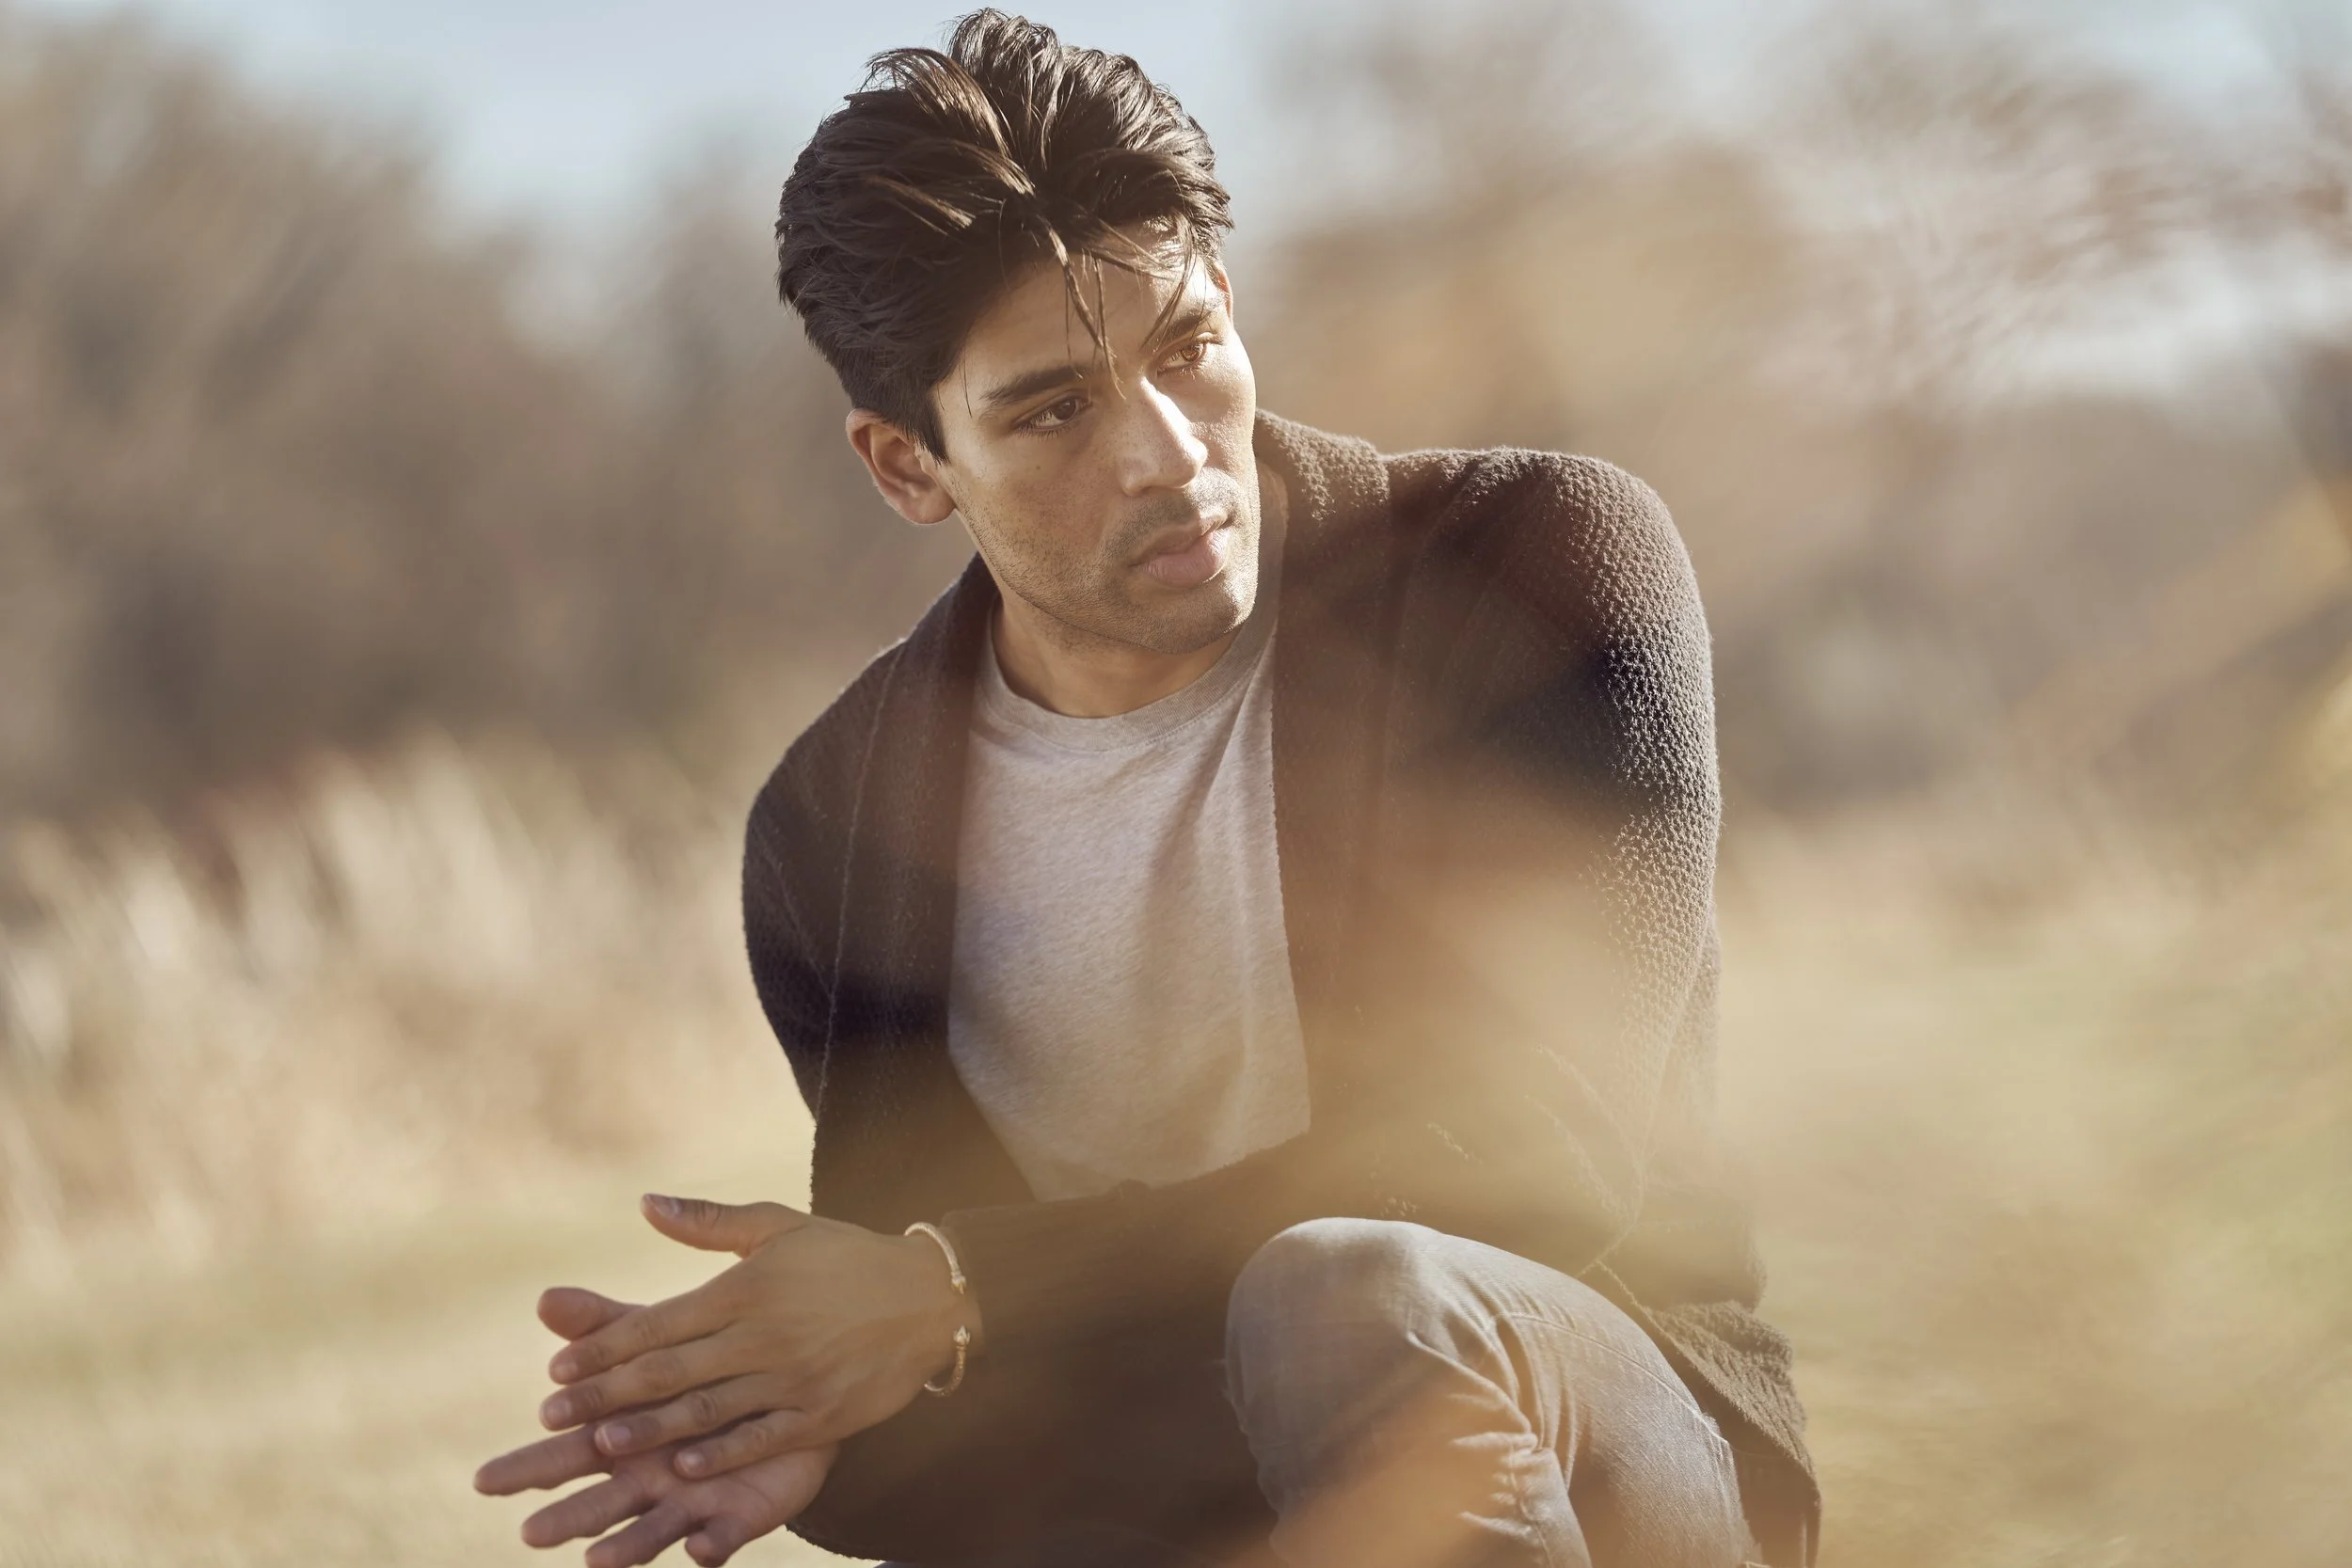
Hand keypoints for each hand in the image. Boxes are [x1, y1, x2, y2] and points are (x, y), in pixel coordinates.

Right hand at [476, 1287, 836, 1566]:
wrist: (787, 1387)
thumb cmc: (703, 1368)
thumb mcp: (656, 1340)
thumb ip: (604, 1327)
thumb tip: (545, 1297)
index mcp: (619, 1439)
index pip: (563, 1453)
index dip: (528, 1468)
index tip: (484, 1480)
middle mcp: (646, 1480)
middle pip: (599, 1502)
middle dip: (566, 1519)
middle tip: (528, 1534)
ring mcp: (690, 1503)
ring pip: (652, 1530)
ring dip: (625, 1548)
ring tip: (596, 1561)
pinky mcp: (739, 1515)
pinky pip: (725, 1536)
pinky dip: (711, 1545)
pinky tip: (700, 1550)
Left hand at [534, 1195, 979, 1478]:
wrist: (930, 1297)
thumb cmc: (846, 1258)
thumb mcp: (781, 1227)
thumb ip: (710, 1222)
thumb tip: (645, 1203)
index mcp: (747, 1288)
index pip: (659, 1322)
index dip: (604, 1348)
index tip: (556, 1368)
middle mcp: (763, 1335)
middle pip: (670, 1371)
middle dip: (605, 1395)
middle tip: (552, 1419)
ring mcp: (793, 1379)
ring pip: (706, 1410)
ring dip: (649, 1430)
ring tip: (602, 1446)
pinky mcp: (820, 1415)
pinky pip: (761, 1439)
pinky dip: (720, 1454)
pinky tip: (682, 1468)